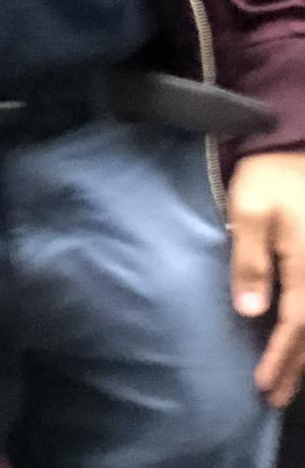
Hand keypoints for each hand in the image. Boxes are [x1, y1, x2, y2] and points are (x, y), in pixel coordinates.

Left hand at [229, 149, 304, 406]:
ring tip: (290, 382)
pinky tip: (303, 344)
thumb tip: (252, 313)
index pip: (296, 327)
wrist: (303, 149)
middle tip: (276, 398)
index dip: (281, 359)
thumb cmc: (272, 178)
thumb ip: (250, 262)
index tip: (264, 386)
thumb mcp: (249, 212)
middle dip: (297, 368)